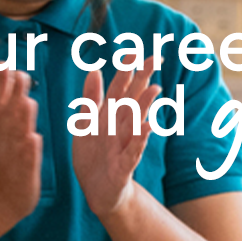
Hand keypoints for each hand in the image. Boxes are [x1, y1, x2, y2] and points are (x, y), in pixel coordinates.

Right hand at [0, 69, 42, 221]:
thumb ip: (5, 103)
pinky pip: (26, 160)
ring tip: (26, 102)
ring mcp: (11, 156)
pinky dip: (29, 150)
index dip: (0, 83)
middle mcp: (1, 139)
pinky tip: (33, 139)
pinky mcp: (23, 173)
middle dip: (13, 96)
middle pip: (6, 114)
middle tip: (20, 74)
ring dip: (21, 119)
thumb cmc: (0, 160)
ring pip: (16, 134)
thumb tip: (10, 73)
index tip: (5, 64)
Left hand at [73, 55, 162, 218]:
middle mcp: (121, 127)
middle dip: (143, 80)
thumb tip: (94, 69)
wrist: (96, 190)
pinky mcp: (124, 166)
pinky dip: (139, 140)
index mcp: (110, 115)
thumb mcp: (86, 125)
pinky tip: (147, 127)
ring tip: (154, 88)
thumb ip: (91, 98)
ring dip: (144, 106)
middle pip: (133, 100)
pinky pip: (133, 152)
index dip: (126, 71)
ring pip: (136, 122)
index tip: (134, 51)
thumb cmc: (94, 155)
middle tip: (155, 59)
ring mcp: (124, 145)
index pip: (120, 89)